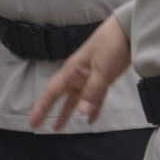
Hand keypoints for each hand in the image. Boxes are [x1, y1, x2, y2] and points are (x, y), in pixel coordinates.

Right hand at [30, 14, 131, 130]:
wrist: (127, 32)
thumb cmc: (110, 46)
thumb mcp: (102, 69)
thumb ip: (93, 91)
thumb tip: (82, 113)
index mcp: (72, 72)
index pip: (52, 93)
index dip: (41, 108)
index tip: (33, 122)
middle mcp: (77, 76)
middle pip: (60, 97)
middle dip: (50, 111)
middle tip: (40, 126)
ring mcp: (89, 78)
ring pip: (75, 100)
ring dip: (68, 112)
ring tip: (59, 127)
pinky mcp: (103, 80)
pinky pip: (94, 99)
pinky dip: (91, 109)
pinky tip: (90, 120)